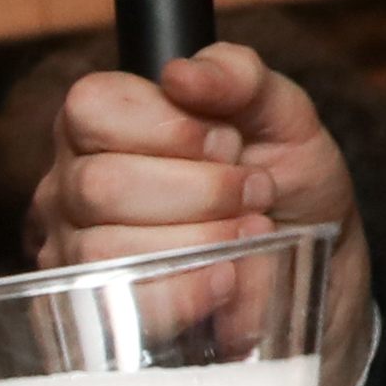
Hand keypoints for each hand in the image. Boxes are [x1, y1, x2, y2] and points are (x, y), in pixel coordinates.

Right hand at [32, 43, 361, 270]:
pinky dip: (189, 290)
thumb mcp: (281, 113)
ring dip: (200, 241)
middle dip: (200, 191)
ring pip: (107, 249)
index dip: (167, 127)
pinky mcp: (96, 310)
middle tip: (252, 193)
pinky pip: (124, 303)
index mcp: (103, 122)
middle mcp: (72, 184)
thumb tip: (180, 75)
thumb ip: (237, 76)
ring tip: (247, 234)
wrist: (313, 263)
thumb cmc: (285, 180)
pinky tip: (227, 278)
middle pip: (100, 184)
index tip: (226, 143)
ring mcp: (73, 252)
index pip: (90, 108)